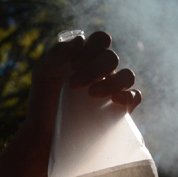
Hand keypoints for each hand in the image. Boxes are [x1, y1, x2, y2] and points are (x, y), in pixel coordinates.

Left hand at [24, 31, 140, 154]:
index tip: (75, 64)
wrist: (45, 137)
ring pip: (127, 75)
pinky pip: (134, 97)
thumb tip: (80, 39)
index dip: (93, 47)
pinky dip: (128, 96)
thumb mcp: (43, 75)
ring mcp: (113, 90)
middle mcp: (102, 72)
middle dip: (95, 68)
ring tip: (92, 95)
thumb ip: (57, 54)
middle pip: (111, 58)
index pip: (101, 40)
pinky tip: (114, 101)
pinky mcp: (120, 110)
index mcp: (86, 58)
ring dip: (112, 82)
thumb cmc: (43, 102)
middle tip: (74, 85)